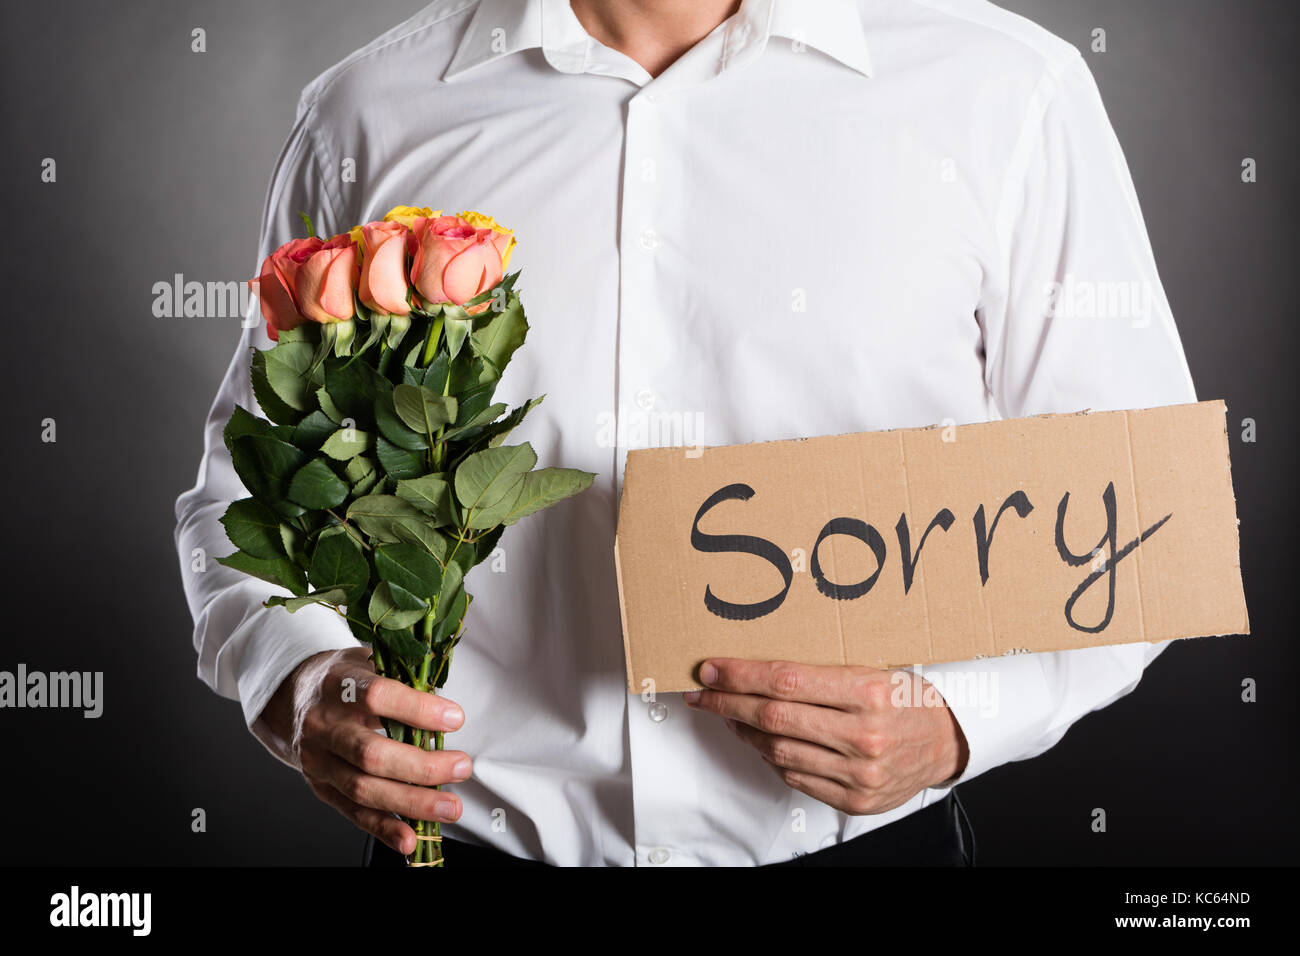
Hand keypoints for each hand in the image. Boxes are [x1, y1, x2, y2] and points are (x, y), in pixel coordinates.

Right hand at [258, 646, 470, 855]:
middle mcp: (322, 725)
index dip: (417, 709)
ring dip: (411, 802)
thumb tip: (447, 709)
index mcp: (336, 684)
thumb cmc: (345, 679)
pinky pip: (353, 813)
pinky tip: (410, 838)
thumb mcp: (368, 662)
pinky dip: (383, 828)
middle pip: (370, 753)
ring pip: (363, 788)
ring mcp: (318, 760)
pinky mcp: (320, 787)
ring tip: (450, 807)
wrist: (292, 697)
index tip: (454, 718)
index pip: (377, 696)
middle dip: (421, 766)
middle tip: (461, 767)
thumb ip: (403, 679)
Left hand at [684, 659, 968, 814]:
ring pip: (778, 750)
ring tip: (730, 715)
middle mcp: (863, 735)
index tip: (711, 669)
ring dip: (745, 731)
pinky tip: (764, 741)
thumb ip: (819, 672)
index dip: (739, 675)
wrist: (949, 742)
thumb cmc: (908, 699)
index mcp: (869, 692)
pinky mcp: (855, 800)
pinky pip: (796, 777)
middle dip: (728, 703)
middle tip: (703, 692)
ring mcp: (859, 773)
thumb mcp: (873, 669)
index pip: (785, 680)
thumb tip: (756, 671)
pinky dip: (773, 757)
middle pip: (773, 716)